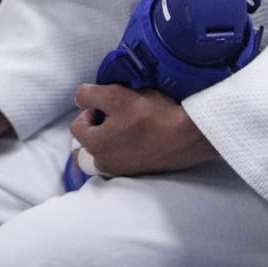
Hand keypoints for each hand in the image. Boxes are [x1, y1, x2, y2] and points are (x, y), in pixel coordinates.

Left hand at [68, 84, 218, 177]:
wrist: (190, 134)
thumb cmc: (152, 115)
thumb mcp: (115, 94)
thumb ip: (89, 95)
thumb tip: (80, 100)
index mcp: (96, 147)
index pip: (77, 128)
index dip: (88, 110)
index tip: (105, 105)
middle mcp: (107, 165)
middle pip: (87, 149)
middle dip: (93, 132)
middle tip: (111, 117)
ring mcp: (126, 171)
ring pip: (104, 156)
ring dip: (107, 142)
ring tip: (123, 126)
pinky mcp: (143, 171)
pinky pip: (123, 161)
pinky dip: (124, 149)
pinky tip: (137, 136)